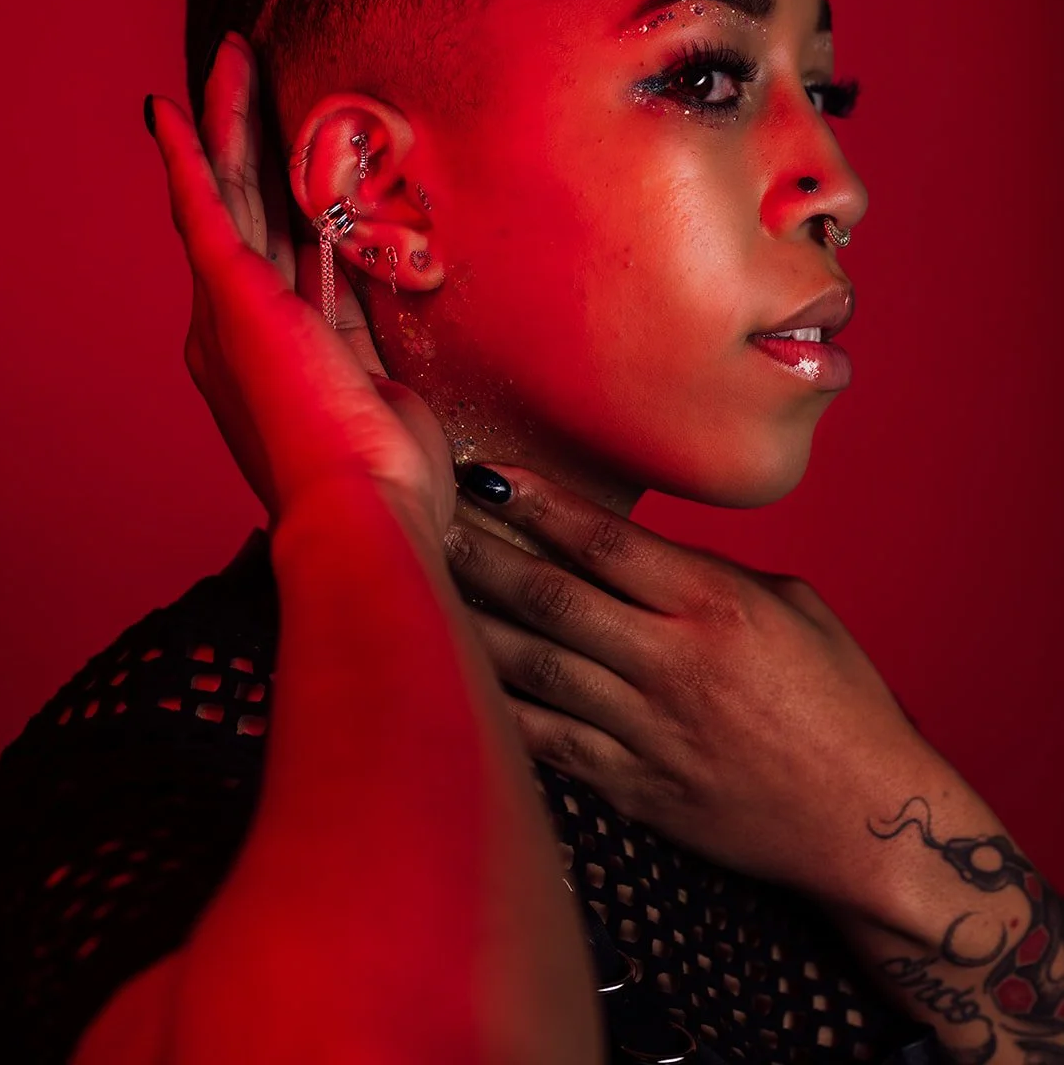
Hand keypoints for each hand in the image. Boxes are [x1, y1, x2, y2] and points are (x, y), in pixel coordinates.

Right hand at [146, 33, 455, 548]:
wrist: (358, 512)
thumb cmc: (380, 477)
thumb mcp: (383, 396)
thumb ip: (373, 349)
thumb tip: (388, 327)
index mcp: (272, 352)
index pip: (276, 252)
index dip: (280, 195)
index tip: (292, 151)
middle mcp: (235, 329)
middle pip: (244, 210)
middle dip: (245, 140)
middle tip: (245, 76)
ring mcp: (227, 310)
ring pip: (225, 192)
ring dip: (225, 122)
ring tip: (230, 60)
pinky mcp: (230, 295)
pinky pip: (201, 207)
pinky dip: (185, 155)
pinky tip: (171, 109)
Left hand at [446, 465, 946, 914]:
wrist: (871, 822)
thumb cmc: (840, 704)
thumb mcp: (792, 607)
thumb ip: (708, 574)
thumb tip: (637, 554)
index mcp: (715, 604)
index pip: (604, 540)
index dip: (538, 502)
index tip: (489, 475)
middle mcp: (672, 662)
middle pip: (551, 598)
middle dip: (483, 556)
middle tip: (431, 522)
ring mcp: (647, 730)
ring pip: (536, 668)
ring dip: (475, 625)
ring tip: (426, 592)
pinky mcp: (634, 787)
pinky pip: (549, 741)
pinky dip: (500, 709)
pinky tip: (460, 681)